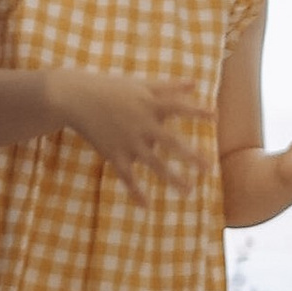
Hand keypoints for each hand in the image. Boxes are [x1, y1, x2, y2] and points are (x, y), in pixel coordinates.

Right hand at [57, 68, 208, 192]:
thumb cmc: (111, 88)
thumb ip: (169, 86)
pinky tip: (147, 206)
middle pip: (170, 142)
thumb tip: (196, 83)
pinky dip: (136, 192)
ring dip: (172, 178)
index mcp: (149, 104)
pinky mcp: (113, 154)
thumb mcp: (141, 84)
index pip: (178, 107)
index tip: (215, 117)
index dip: (196, 111)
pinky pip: (127, 176)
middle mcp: (141, 124)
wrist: (76, 98)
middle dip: (190, 156)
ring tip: (189, 192)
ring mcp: (128, 141)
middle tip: (208, 169)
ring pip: (153, 163)